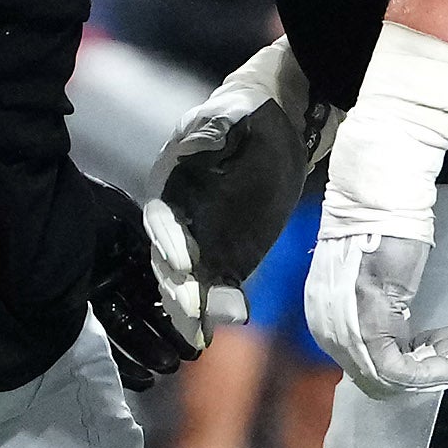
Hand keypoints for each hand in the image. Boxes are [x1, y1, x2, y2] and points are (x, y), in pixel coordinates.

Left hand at [82, 177, 197, 391]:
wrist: (32, 222)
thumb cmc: (82, 216)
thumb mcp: (126, 221)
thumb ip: (158, 245)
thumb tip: (189, 270)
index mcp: (130, 249)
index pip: (164, 284)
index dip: (185, 306)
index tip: (203, 327)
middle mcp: (114, 274)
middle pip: (148, 310)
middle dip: (171, 334)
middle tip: (190, 357)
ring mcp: (93, 299)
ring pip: (127, 330)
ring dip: (149, 351)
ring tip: (169, 369)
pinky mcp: (72, 319)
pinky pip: (101, 345)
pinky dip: (121, 365)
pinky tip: (141, 379)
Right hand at [143, 39, 328, 347]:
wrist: (285, 119)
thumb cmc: (251, 112)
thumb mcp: (232, 113)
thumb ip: (214, 128)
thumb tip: (205, 134)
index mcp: (170, 182)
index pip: (162, 219)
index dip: (169, 242)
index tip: (182, 265)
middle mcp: (177, 216)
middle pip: (169, 259)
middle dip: (177, 289)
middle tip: (189, 317)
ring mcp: (201, 238)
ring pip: (189, 278)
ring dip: (192, 307)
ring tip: (199, 335)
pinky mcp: (227, 253)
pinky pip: (217, 283)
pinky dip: (216, 306)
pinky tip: (221, 326)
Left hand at [305, 221, 447, 397]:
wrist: (377, 208)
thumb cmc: (380, 231)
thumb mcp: (375, 278)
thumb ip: (377, 308)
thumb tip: (399, 332)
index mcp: (327, 322)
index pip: (364, 364)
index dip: (407, 364)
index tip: (436, 349)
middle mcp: (329, 336)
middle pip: (376, 378)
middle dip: (420, 371)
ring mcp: (345, 336)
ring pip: (388, 381)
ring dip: (429, 373)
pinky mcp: (368, 332)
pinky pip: (398, 372)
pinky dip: (428, 373)